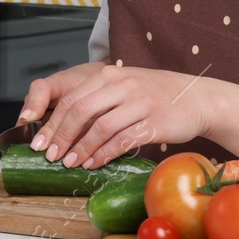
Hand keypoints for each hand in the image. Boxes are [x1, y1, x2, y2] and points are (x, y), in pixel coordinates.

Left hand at [22, 63, 211, 168]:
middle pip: (81, 112)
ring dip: (82, 149)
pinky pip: (123, 141)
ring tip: (71, 163)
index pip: (72, 98)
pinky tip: (95, 163)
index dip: (54, 122)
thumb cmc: (157, 95)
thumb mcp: (126, 86)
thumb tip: (66, 127)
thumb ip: (99, 99)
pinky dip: (105, 154)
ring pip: (101, 128)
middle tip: (51, 156)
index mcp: (111, 75)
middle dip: (62, 136)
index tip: (41, 142)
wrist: (197, 97)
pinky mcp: (155, 122)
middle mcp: (123, 85)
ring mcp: (140, 103)